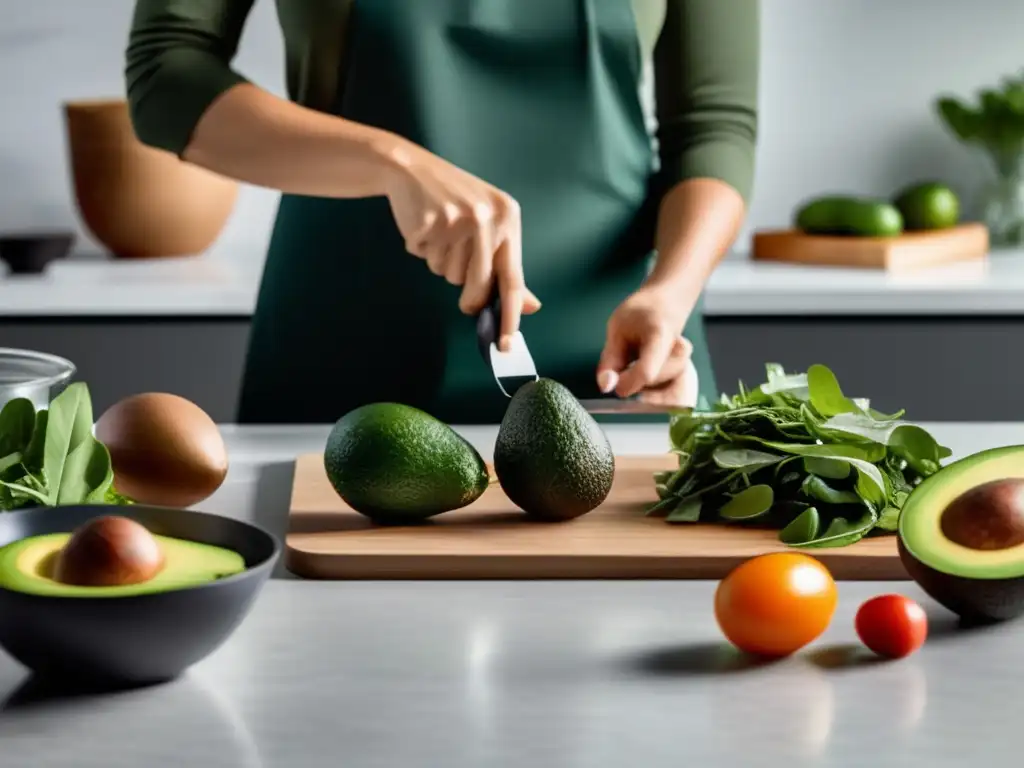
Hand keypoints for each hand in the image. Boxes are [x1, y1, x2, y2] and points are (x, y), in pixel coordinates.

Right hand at [383, 139, 540, 349]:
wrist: (411, 168)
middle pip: (478, 285)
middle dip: (468, 297)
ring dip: (441, 262)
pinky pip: (425, 258)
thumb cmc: (454, 201)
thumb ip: (507, 266)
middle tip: (463, 296)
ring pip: (448, 274)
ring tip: (440, 234)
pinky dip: (422, 249)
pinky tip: (424, 227)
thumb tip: (531, 306)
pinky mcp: (429, 221)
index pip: (513, 278)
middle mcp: (487, 218)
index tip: (507, 343)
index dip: (510, 314)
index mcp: (508, 217)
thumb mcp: (489, 225)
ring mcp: (457, 219)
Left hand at [596, 285, 698, 406]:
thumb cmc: (641, 314)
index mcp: (660, 336)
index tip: (613, 381)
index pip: (647, 372)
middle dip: (633, 384)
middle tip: (623, 369)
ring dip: (645, 391)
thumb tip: (606, 387)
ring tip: (637, 370)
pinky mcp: (687, 378)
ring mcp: (687, 367)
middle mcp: (680, 354)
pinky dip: (656, 399)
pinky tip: (647, 384)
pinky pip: (673, 400)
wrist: (667, 305)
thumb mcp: (617, 329)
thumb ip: (610, 361)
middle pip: (652, 386)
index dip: (627, 384)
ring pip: (664, 397)